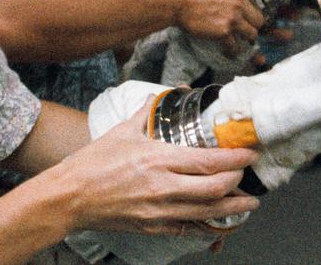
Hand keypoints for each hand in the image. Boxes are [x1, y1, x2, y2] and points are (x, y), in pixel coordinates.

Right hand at [57, 100, 259, 235]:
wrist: (70, 197)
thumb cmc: (94, 162)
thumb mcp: (123, 129)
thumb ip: (152, 110)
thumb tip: (175, 91)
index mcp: (157, 158)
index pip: (208, 161)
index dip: (236, 158)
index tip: (250, 152)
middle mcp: (163, 187)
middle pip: (216, 188)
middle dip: (239, 180)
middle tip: (248, 172)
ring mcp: (160, 211)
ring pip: (209, 212)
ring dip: (235, 207)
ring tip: (249, 201)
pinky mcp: (154, 227)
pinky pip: (191, 229)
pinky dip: (211, 226)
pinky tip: (223, 220)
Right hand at [173, 0, 286, 54]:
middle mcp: (239, 0)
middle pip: (260, 17)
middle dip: (254, 22)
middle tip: (247, 24)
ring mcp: (233, 17)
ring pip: (251, 32)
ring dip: (246, 36)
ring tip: (239, 38)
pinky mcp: (223, 32)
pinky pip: (235, 45)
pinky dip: (233, 50)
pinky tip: (229, 50)